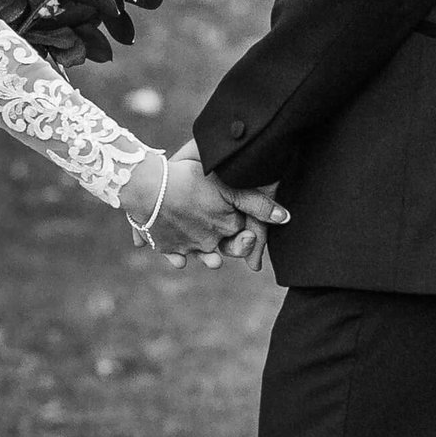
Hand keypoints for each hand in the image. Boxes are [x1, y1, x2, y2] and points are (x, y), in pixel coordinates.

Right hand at [123, 143, 287, 265]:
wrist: (149, 188)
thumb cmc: (190, 180)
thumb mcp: (228, 187)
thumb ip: (259, 204)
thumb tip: (286, 218)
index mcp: (227, 229)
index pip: (244, 232)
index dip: (243, 223)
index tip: (238, 213)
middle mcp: (209, 244)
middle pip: (224, 247)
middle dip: (228, 242)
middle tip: (220, 223)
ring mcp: (187, 247)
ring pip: (201, 254)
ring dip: (205, 251)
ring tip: (205, 238)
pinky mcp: (166, 247)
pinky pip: (177, 256)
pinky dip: (179, 254)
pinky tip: (180, 246)